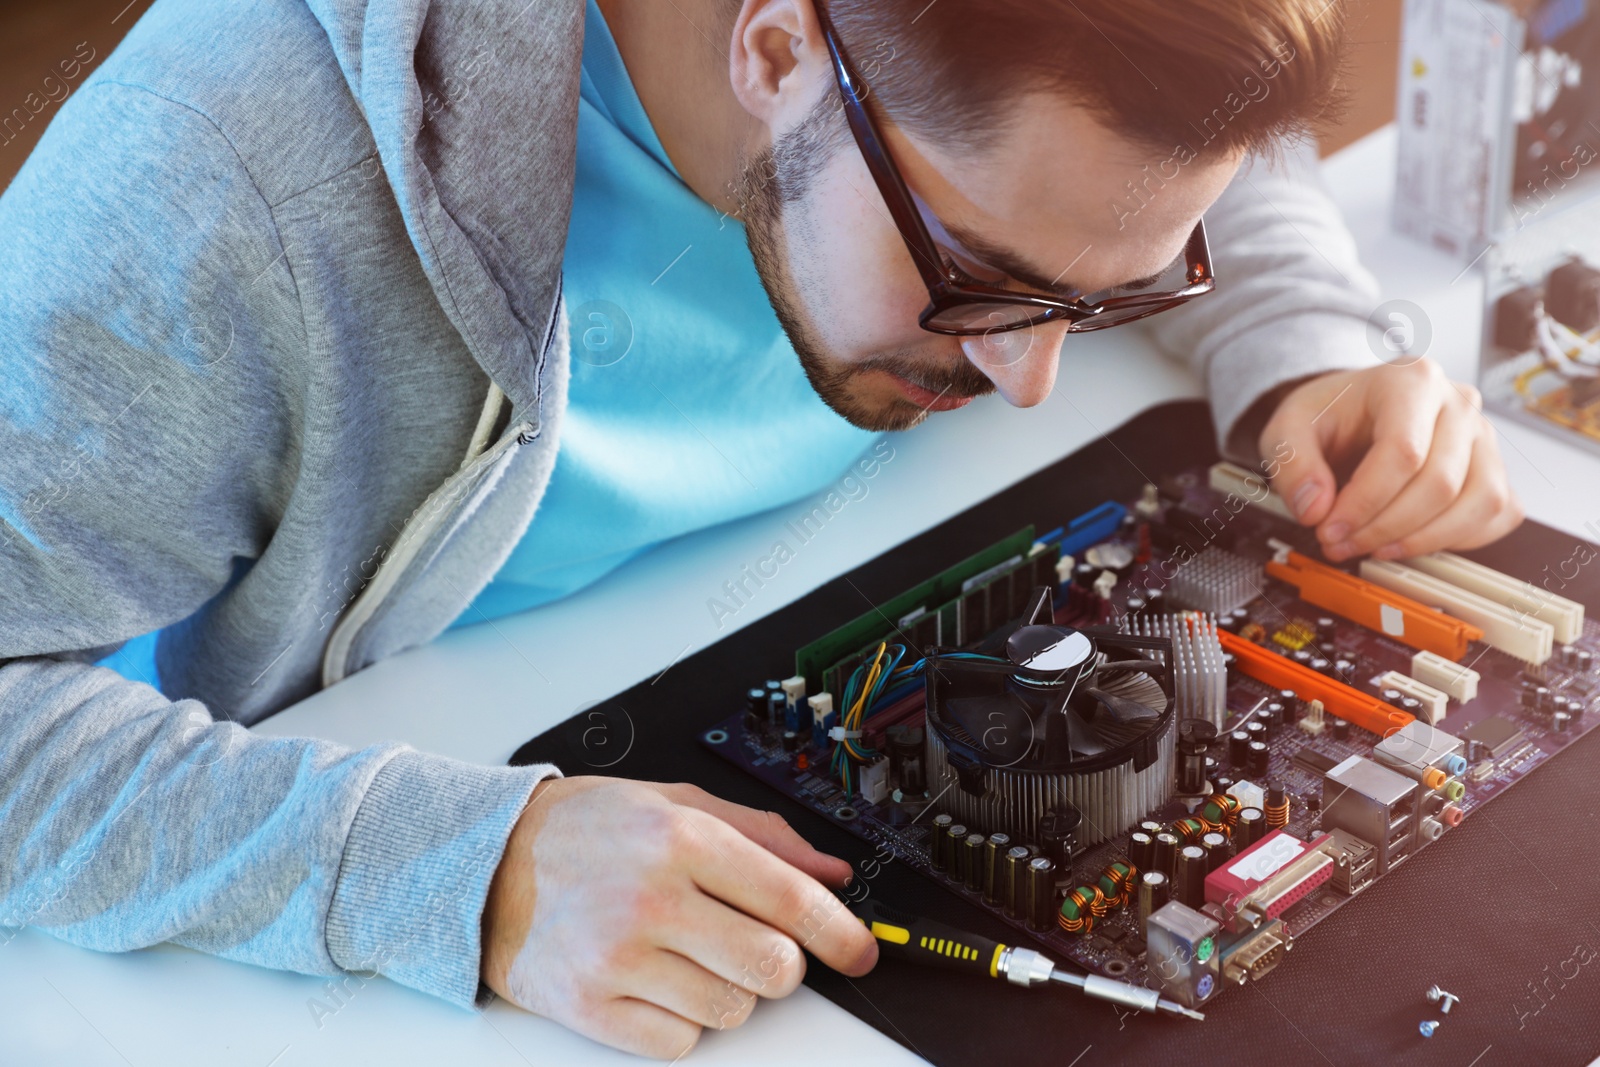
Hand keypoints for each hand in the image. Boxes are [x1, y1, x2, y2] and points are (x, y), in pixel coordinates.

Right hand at [482, 777, 877, 1058]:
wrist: (488, 865)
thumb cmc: (588, 831)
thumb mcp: (677, 803)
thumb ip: (763, 836)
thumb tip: (832, 876)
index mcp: (682, 840)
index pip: (791, 901)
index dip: (842, 934)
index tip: (861, 951)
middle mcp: (652, 899)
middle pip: (773, 968)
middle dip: (784, 965)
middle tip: (762, 947)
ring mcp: (618, 958)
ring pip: (731, 1009)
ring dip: (729, 990)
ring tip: (690, 953)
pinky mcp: (590, 1008)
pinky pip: (680, 1043)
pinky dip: (683, 1022)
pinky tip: (659, 981)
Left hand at [1259, 360, 1523, 561]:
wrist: (1353, 409)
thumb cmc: (1329, 415)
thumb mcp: (1288, 428)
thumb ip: (1293, 464)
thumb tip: (1314, 510)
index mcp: (1410, 380)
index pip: (1403, 452)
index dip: (1364, 502)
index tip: (1329, 529)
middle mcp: (1458, 404)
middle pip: (1440, 483)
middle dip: (1385, 527)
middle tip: (1341, 544)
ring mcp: (1483, 436)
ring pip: (1480, 502)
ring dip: (1423, 540)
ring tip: (1373, 548)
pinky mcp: (1494, 468)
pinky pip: (1499, 513)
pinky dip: (1460, 540)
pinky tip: (1412, 541)